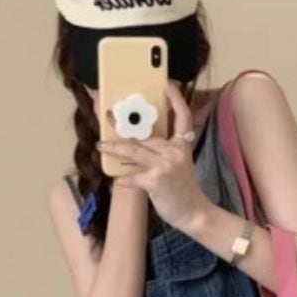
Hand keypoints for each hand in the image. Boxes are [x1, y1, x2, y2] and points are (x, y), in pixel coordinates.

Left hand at [99, 82, 213, 235]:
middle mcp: (175, 151)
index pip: (182, 117)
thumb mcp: (178, 166)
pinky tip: (118, 180)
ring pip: (134, 151)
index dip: (176, 100)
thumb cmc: (183, 191)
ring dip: (114, 147)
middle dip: (124, 127)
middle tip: (108, 116)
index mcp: (182, 145)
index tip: (168, 84)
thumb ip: (160, 154)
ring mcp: (165, 165)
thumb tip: (133, 150)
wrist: (194, 213)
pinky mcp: (156, 180)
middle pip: (145, 135)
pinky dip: (124, 179)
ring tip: (102, 144)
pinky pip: (132, 176)